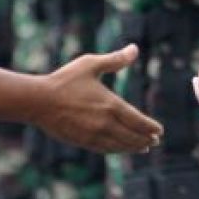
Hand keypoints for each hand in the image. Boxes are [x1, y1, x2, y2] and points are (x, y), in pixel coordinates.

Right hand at [38, 44, 163, 152]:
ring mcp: (94, 135)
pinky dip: (117, 150)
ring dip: (133, 147)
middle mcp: (105, 123)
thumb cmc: (64, 80)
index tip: (159, 131)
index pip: (138, 121)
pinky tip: (120, 148)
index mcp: (111, 104)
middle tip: (154, 141)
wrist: (38, 101)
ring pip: (120, 146)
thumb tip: (135, 48)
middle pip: (132, 136)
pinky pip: (105, 149)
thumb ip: (115, 59)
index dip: (150, 127)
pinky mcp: (83, 142)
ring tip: (142, 148)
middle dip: (145, 139)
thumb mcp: (90, 64)